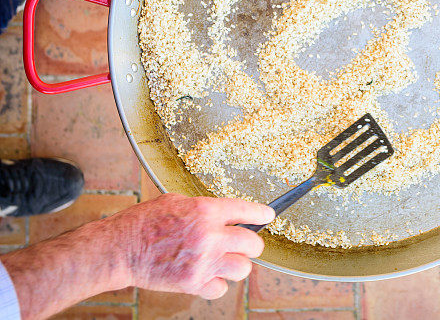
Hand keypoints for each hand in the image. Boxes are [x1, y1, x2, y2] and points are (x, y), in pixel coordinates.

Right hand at [109, 193, 273, 298]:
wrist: (120, 248)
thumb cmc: (145, 222)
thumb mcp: (177, 201)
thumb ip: (204, 208)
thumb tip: (226, 214)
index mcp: (205, 211)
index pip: (247, 210)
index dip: (262, 214)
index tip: (268, 216)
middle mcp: (209, 236)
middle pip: (253, 244)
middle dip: (251, 243)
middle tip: (244, 243)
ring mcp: (202, 262)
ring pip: (243, 268)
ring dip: (236, 264)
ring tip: (225, 260)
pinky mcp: (193, 283)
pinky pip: (221, 288)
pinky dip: (216, 284)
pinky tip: (207, 274)